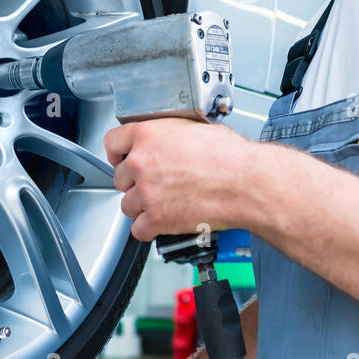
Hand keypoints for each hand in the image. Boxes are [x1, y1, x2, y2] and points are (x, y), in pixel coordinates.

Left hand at [103, 118, 255, 241]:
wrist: (246, 183)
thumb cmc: (231, 156)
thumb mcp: (197, 129)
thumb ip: (172, 135)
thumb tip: (171, 141)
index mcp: (149, 134)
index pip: (112, 142)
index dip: (118, 153)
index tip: (123, 159)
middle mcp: (142, 162)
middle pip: (120, 177)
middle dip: (135, 182)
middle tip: (155, 184)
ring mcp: (147, 192)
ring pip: (127, 205)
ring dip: (142, 206)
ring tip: (163, 203)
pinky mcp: (156, 218)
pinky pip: (138, 230)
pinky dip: (149, 229)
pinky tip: (163, 222)